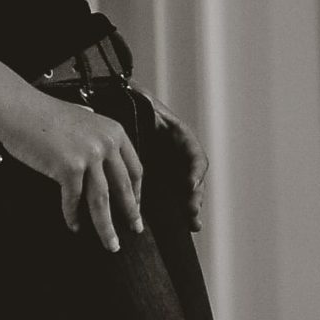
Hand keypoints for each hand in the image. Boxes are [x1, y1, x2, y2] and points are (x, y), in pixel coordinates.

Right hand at [2, 89, 144, 251]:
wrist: (19, 109)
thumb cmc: (44, 115)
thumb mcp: (83, 120)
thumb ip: (97, 138)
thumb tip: (103, 162)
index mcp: (114, 131)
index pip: (135, 168)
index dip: (137, 192)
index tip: (137, 206)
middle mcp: (106, 143)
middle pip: (123, 188)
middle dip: (130, 214)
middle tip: (135, 230)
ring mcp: (89, 155)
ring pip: (102, 200)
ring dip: (106, 226)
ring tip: (110, 243)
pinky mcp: (69, 167)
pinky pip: (74, 199)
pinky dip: (73, 216)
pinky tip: (74, 225)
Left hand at [145, 93, 208, 231]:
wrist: (125, 111)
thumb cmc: (134, 106)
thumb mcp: (141, 102)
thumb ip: (144, 103)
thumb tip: (138, 93)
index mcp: (178, 136)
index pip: (193, 154)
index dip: (194, 170)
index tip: (190, 184)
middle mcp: (180, 155)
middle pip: (193, 178)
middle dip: (194, 196)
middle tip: (191, 212)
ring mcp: (174, 169)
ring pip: (187, 191)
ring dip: (191, 207)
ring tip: (193, 223)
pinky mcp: (164, 181)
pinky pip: (175, 198)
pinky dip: (181, 212)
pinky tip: (187, 226)